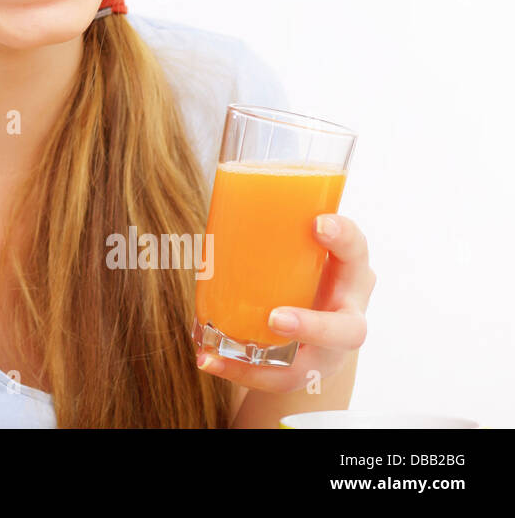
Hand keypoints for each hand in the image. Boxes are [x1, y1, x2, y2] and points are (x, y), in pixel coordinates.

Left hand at [196, 213, 374, 392]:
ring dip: (265, 365)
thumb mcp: (304, 245)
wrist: (318, 323)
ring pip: (309, 366)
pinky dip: (237, 371)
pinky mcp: (303, 370)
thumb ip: (281, 225)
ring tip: (221, 353)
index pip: (356, 251)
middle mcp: (347, 314)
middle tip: (277, 319)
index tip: (318, 223)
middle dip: (314, 327)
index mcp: (350, 273)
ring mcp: (327, 351)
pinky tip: (207, 360)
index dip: (343, 237)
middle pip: (347, 329)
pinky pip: (273, 378)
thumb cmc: (306, 269)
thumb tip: (225, 185)